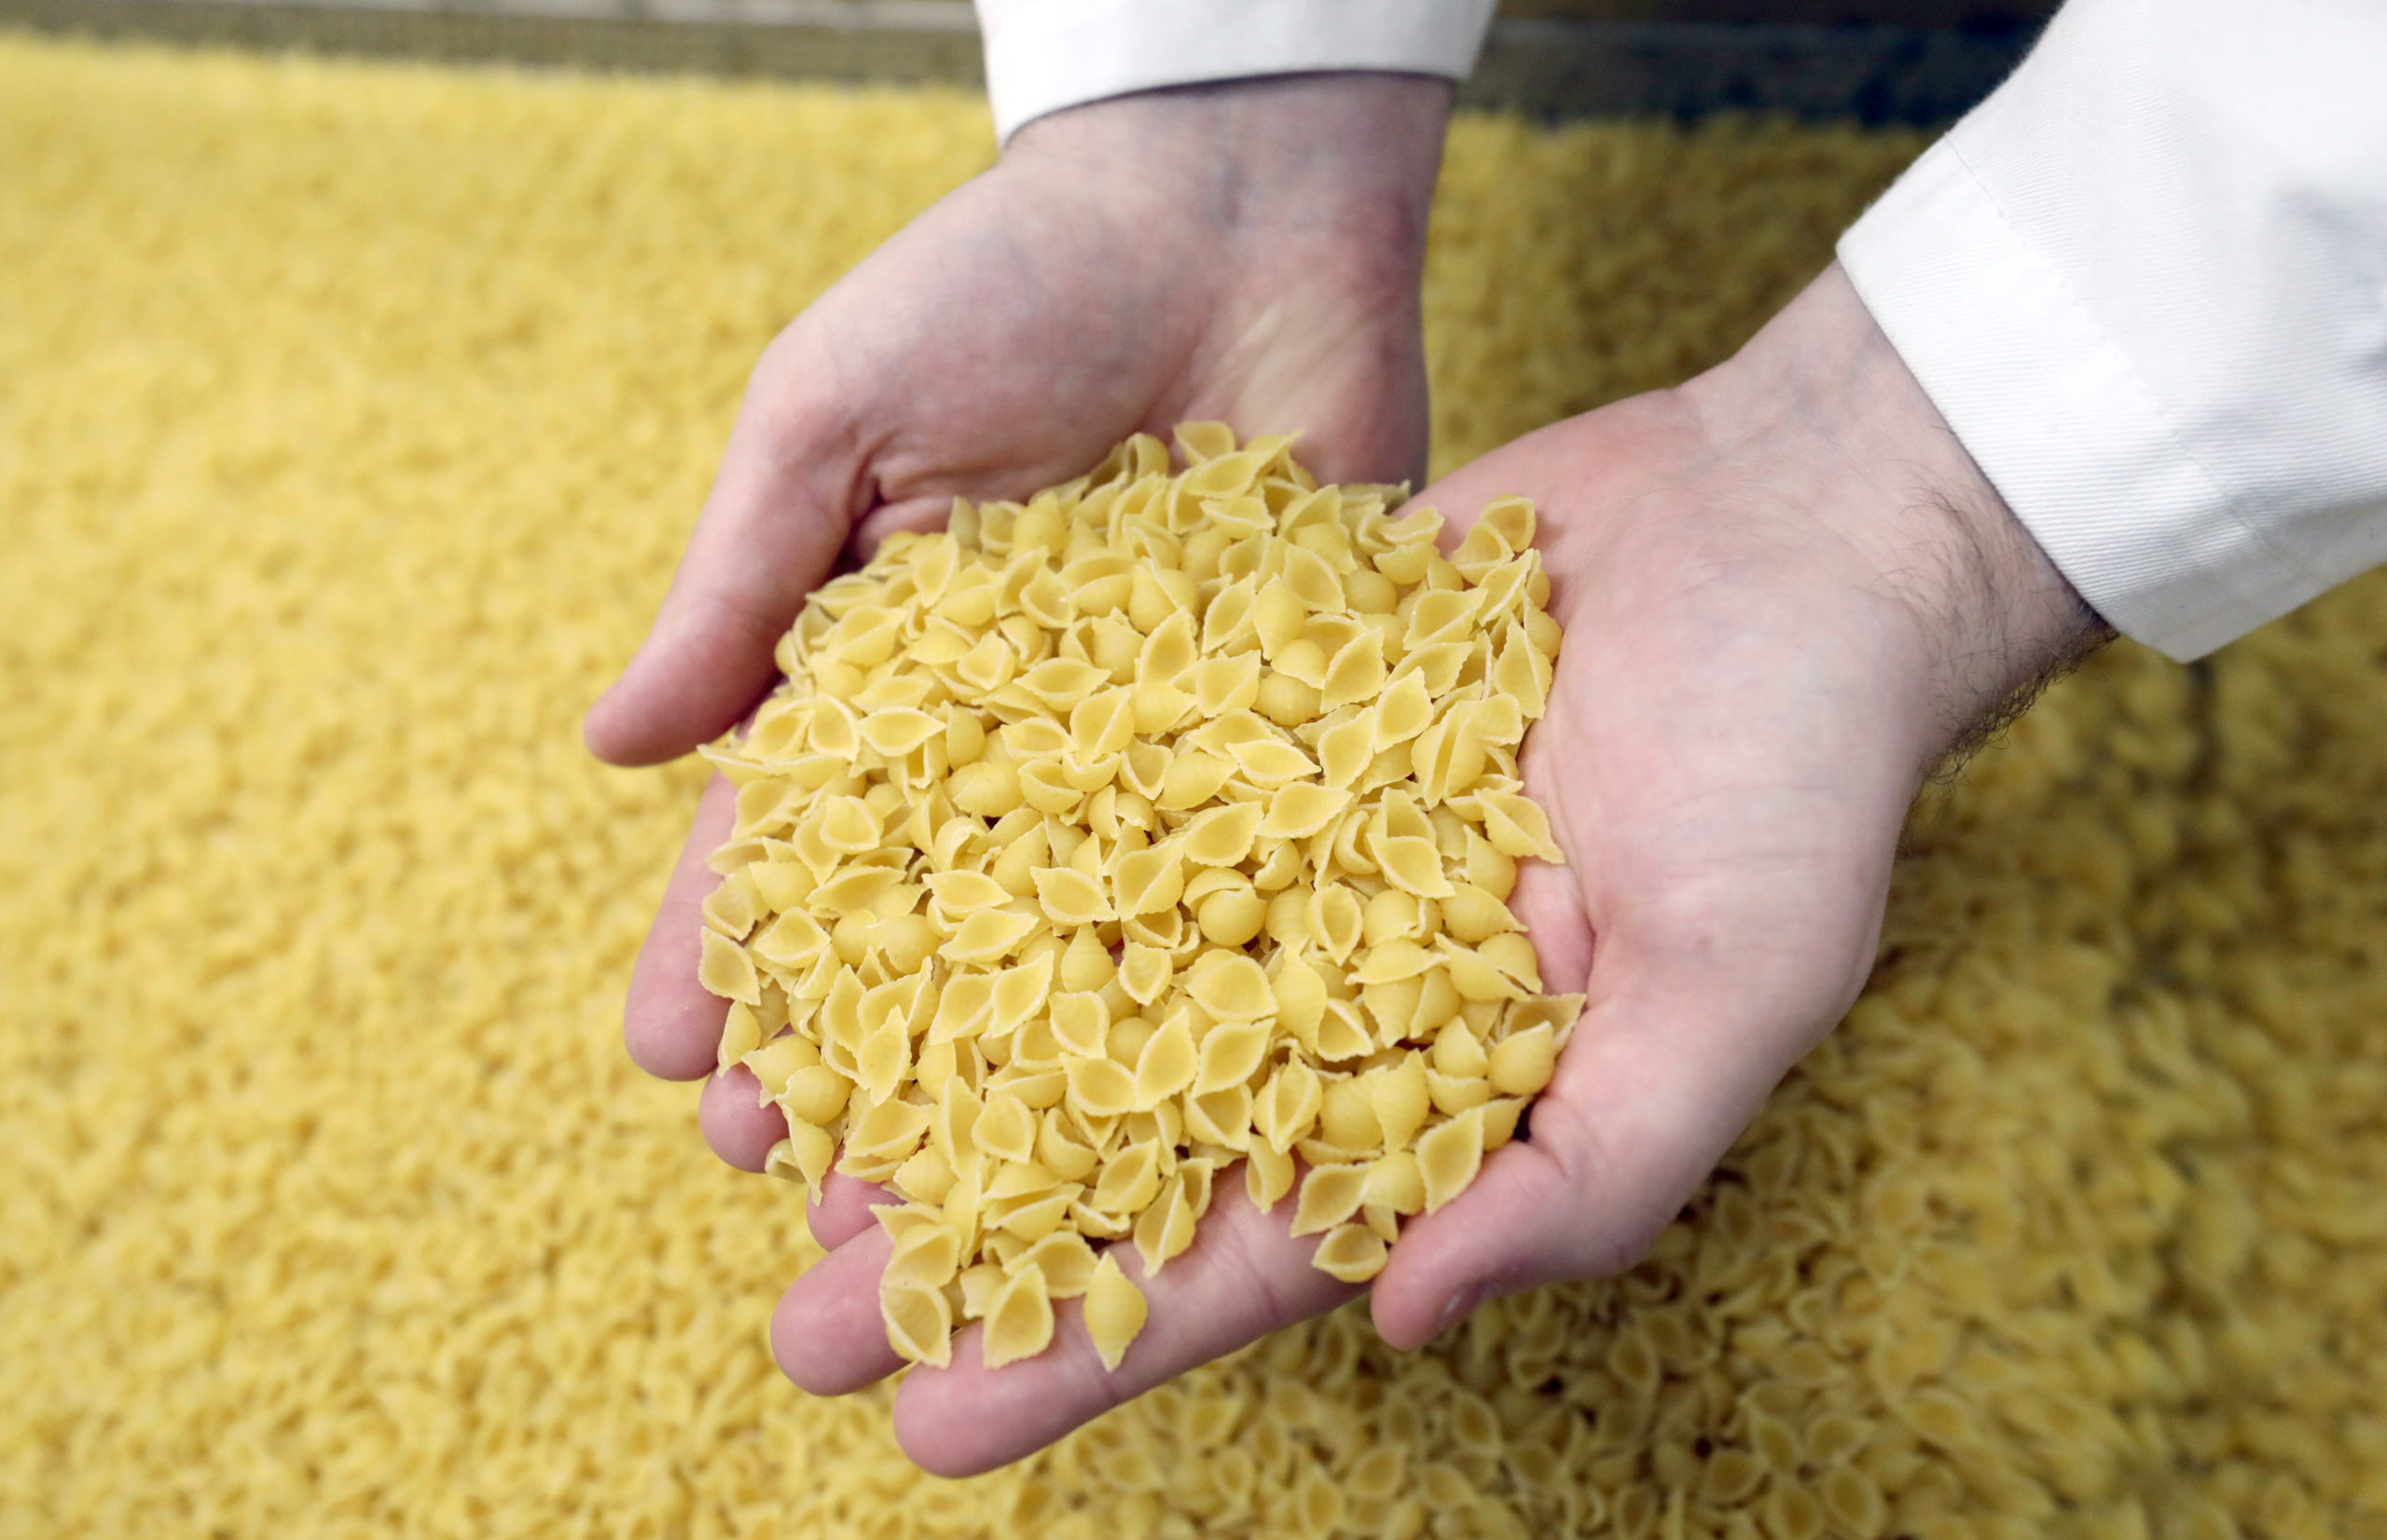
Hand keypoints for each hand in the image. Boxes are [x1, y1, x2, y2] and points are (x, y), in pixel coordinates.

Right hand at [581, 71, 1450, 1405]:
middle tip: (812, 1205)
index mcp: (892, 670)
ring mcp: (1158, 751)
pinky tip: (1179, 1117)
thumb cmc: (1007, 276)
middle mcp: (1021, 737)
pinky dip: (1212, 995)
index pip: (794, 841)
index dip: (738, 954)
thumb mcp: (834, 413)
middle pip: (935, 934)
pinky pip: (1247, 880)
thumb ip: (741, 583)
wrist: (1236, 197)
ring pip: (1082, 948)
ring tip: (974, 1210)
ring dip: (1025, 1084)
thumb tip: (609, 744)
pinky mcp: (1291, 737)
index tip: (687, 1072)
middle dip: (870, 1065)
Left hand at [837, 262, 2105, 1474]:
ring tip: (767, 1132)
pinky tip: (848, 888)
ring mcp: (1279, 844)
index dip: (1096, 1344)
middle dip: (972, 1230)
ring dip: (935, 1053)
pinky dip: (979, 839)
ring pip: (1076, 970)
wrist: (1796, 522)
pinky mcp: (1245, 708)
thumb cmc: (1802, 767)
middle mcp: (1336, 980)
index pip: (1249, 1249)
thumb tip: (1406, 1322)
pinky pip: (1089, 785)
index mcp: (1440, 1086)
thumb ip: (1586, 1174)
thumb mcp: (1734, 994)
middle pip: (1121, 1131)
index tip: (934, 1428)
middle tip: (800, 1321)